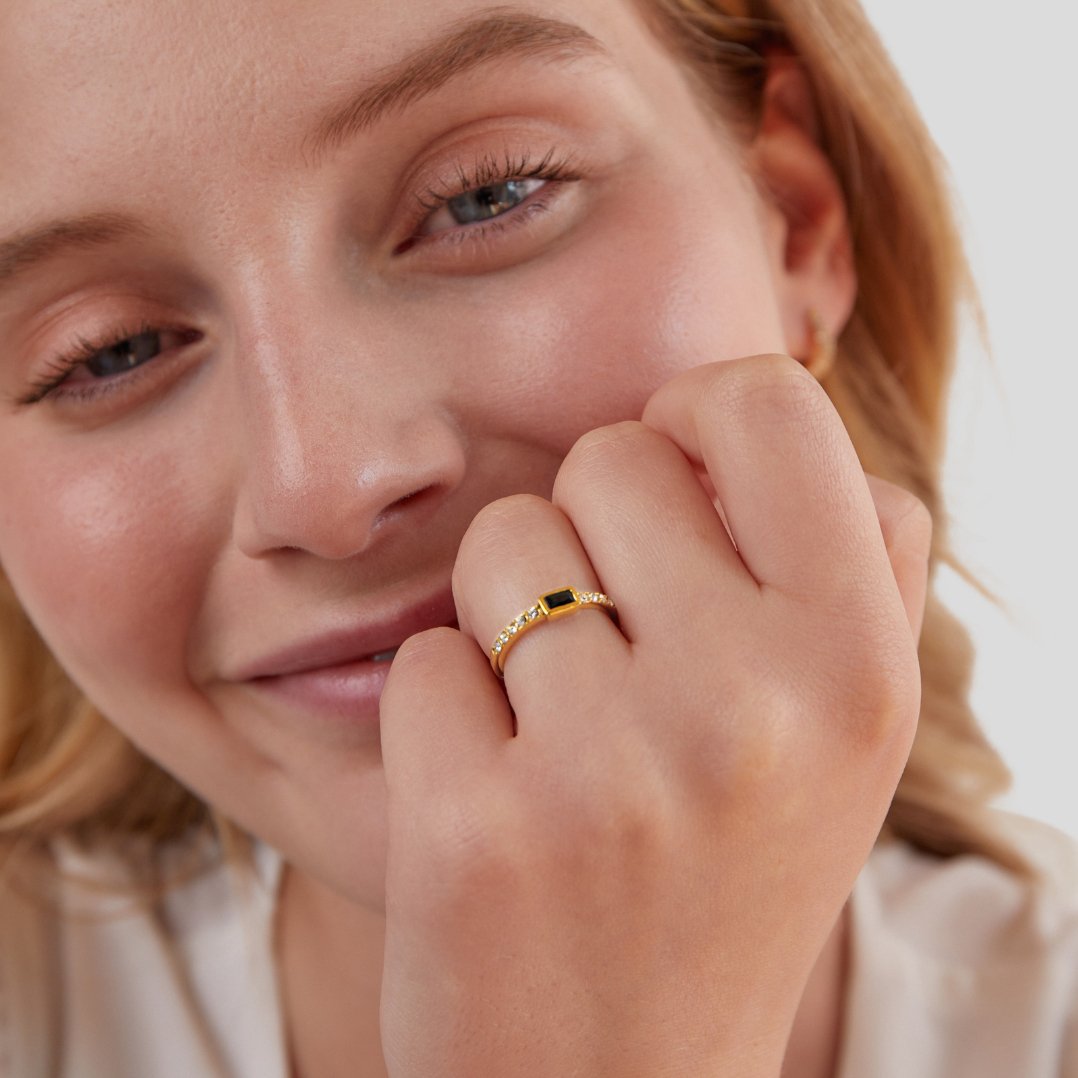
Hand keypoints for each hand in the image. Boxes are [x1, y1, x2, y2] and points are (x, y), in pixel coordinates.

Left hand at [379, 355, 929, 1076]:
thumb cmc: (729, 879)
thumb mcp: (844, 735)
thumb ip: (848, 563)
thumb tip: (773, 427)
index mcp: (858, 667)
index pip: (763, 403)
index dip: (694, 418)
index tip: (667, 484)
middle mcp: (752, 710)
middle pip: (607, 457)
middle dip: (592, 527)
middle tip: (613, 640)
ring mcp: (609, 771)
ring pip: (503, 542)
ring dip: (512, 619)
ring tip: (561, 728)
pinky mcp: (476, 831)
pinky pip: (426, 656)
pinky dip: (446, 710)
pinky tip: (499, 795)